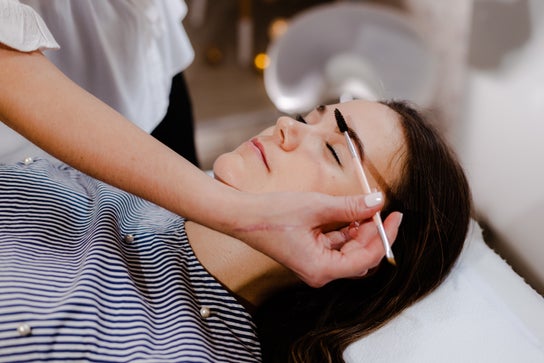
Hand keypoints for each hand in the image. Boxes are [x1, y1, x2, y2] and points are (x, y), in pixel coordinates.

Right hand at [231, 191, 402, 286]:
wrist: (242, 216)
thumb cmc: (272, 215)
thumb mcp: (316, 207)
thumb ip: (350, 207)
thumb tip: (377, 202)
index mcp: (322, 269)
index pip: (366, 257)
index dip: (384, 236)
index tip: (395, 216)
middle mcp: (320, 272)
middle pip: (360, 256)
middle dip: (373, 231)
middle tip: (380, 207)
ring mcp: (315, 263)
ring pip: (349, 249)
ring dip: (360, 228)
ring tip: (365, 205)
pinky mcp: (310, 253)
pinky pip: (336, 244)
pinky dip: (346, 228)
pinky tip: (350, 211)